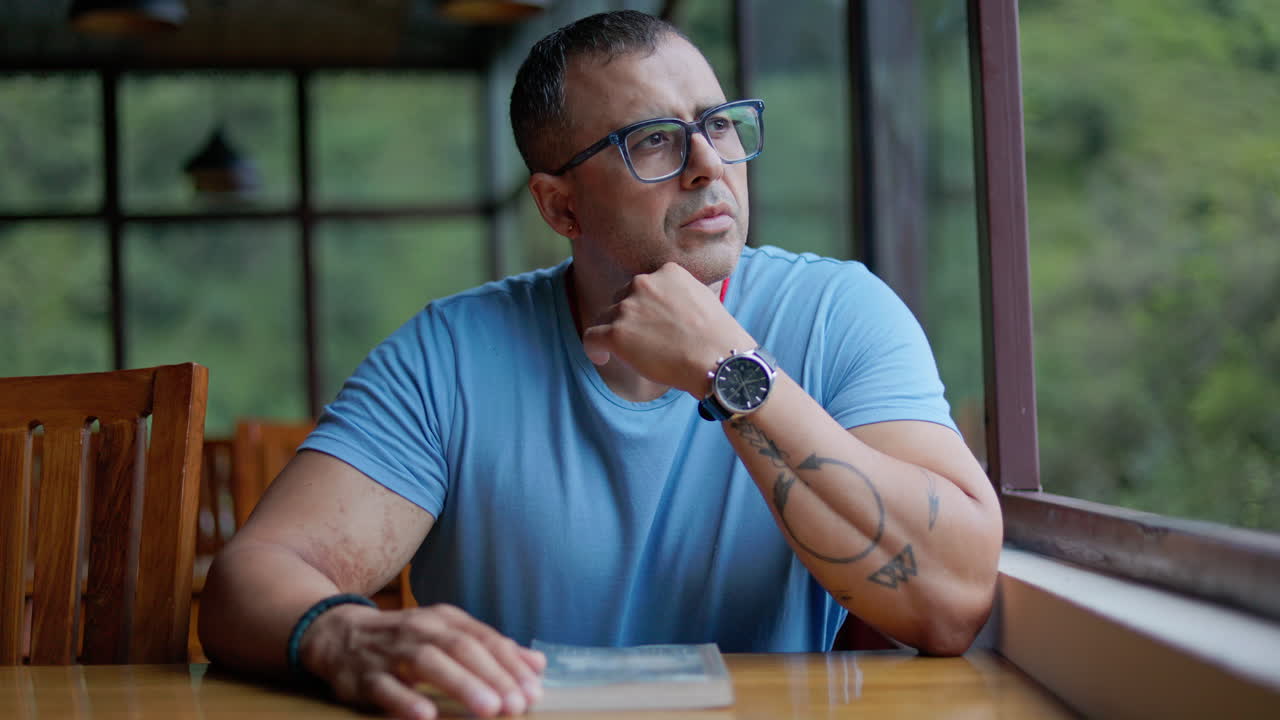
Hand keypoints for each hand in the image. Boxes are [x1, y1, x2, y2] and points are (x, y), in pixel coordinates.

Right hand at [300, 603, 545, 718]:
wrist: (340, 634)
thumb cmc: (406, 639)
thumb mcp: (449, 634)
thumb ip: (492, 649)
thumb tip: (538, 664)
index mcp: (444, 619)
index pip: (484, 639)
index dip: (510, 665)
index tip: (533, 691)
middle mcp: (420, 630)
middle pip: (461, 649)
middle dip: (492, 676)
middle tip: (516, 704)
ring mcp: (391, 652)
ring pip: (428, 663)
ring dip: (461, 685)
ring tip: (488, 709)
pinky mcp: (364, 677)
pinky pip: (386, 688)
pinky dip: (406, 701)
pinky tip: (426, 716)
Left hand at [581, 262, 755, 395]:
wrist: (718, 360)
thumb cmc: (719, 337)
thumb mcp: (703, 298)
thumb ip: (679, 294)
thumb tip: (667, 306)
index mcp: (666, 271)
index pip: (644, 285)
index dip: (644, 304)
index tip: (649, 320)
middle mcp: (644, 283)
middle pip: (622, 299)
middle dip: (630, 317)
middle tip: (644, 339)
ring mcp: (628, 308)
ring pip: (606, 318)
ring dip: (615, 333)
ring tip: (629, 353)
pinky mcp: (616, 333)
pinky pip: (592, 337)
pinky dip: (594, 348)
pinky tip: (602, 357)